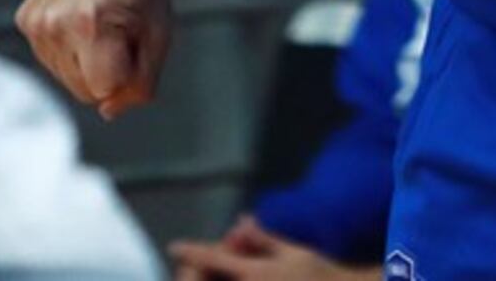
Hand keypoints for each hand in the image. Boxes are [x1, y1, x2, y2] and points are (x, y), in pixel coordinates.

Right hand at [16, 0, 173, 119]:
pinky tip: (82, 21)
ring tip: (102, 25)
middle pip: (82, 90)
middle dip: (106, 72)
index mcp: (90, 26)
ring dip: (86, 62)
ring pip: (64, 78)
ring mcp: (35, 22)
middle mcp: (55, 26)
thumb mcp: (159, 33)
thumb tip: (111, 111)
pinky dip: (68, 49)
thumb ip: (141, 81)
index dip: (125, 76)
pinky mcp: (25, 18)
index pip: (103, 91)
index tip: (134, 47)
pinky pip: (49, 58)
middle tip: (121, 34)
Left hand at [169, 215, 376, 279]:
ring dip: (215, 274)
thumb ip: (262, 238)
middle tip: (220, 251)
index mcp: (253, 273)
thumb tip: (242, 221)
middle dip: (203, 265)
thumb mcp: (293, 253)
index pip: (212, 260)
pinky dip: (228, 280)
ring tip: (231, 259)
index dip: (191, 252)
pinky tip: (238, 273)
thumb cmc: (319, 276)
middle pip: (205, 278)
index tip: (176, 246)